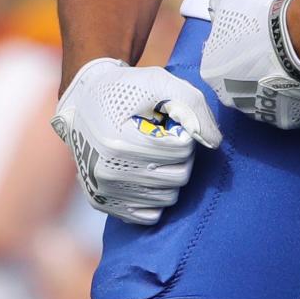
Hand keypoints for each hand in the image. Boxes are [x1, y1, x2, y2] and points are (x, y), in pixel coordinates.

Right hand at [51, 59, 221, 224]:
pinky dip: (156, 195)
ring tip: (155, 153)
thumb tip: (215, 143)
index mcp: (118, 141)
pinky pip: (150, 215)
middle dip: (181, 155)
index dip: (184, 134)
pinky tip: (148, 172)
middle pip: (177, 176)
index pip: (181, 151)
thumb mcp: (160, 83)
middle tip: (167, 138)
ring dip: (170, 174)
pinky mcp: (103, 204)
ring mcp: (103, 192)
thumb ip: (192, 107)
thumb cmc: (127, 88)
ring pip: (167, 198)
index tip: (171, 123)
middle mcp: (107, 172)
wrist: (84, 101)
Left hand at [200, 0, 299, 129]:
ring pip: (264, 98)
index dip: (237, 48)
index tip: (254, 38)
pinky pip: (288, 106)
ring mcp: (260, 114)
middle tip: (271, 51)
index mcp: (212, 72)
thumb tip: (217, 11)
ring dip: (272, 85)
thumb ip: (219, 8)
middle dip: (252, 71)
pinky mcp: (287, 121)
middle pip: (240, 84)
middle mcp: (231, 100)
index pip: (220, 61)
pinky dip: (294, 95)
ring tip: (289, 63)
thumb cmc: (262, 17)